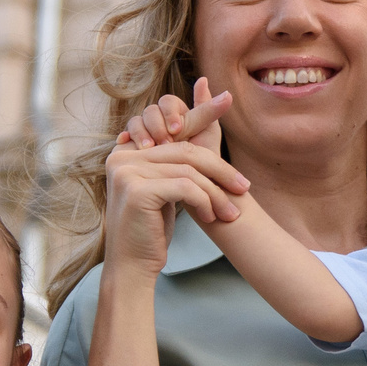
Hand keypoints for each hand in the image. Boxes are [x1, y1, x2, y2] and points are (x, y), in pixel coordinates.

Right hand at [101, 83, 250, 278]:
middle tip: (244, 187)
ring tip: (231, 212)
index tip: (227, 99)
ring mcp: (126, 171)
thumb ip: (177, 164)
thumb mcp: (166, 190)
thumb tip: (208, 130)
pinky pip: (186, 187)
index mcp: (127, 151)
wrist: (132, 266)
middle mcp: (122, 156)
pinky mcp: (137, 190)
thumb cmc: (151, 230)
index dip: (202, 113)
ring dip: (216, 193)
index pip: (174, 132)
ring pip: (189, 171)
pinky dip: (205, 202)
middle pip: (186, 151)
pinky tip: (210, 217)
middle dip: (220, 170)